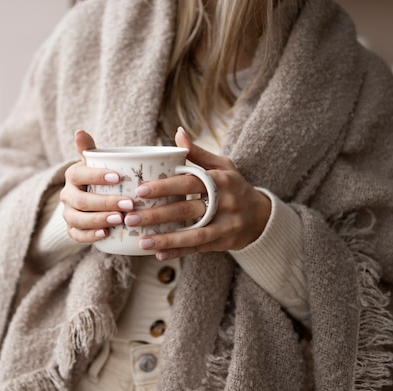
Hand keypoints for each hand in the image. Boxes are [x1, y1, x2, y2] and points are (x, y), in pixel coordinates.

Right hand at [60, 130, 134, 242]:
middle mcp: (67, 195)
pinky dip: (90, 236)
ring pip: (78, 219)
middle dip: (105, 202)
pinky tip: (106, 234)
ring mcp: (68, 214)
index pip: (79, 174)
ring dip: (99, 220)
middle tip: (129, 204)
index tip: (118, 177)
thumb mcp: (97, 162)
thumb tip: (79, 131)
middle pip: (81, 200)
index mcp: (73, 175)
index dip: (96, 176)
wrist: (93, 200)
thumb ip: (90, 149)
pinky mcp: (72, 230)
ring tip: (120, 220)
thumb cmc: (100, 178)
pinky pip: (76, 235)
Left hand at [131, 127, 270, 259]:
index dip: (165, 187)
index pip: (189, 182)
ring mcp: (225, 225)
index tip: (141, 190)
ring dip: (166, 239)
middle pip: (186, 210)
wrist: (261, 216)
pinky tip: (158, 254)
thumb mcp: (222, 166)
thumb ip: (198, 153)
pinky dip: (178, 252)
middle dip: (156, 215)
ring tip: (142, 241)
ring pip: (192, 234)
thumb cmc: (234, 186)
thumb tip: (178, 134)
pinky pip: (198, 248)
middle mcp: (224, 203)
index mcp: (220, 180)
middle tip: (131, 218)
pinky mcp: (224, 242)